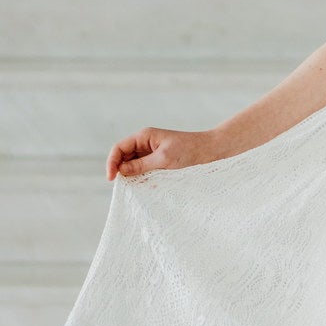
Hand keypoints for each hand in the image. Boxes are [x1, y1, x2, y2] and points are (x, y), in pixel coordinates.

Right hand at [106, 127, 221, 180]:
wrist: (213, 152)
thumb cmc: (191, 152)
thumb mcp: (164, 159)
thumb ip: (141, 165)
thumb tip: (121, 171)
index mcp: (144, 136)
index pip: (119, 148)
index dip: (112, 163)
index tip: (112, 179)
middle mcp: (146, 144)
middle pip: (124, 158)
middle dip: (121, 171)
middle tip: (124, 187)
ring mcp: (152, 154)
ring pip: (134, 167)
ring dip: (133, 177)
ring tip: (136, 189)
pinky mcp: (160, 163)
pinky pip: (145, 172)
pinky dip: (143, 180)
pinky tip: (147, 188)